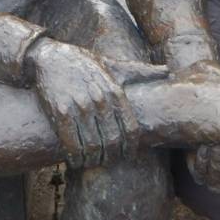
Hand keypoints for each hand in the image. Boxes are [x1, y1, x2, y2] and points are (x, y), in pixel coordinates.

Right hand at [26, 38, 139, 169]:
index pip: (131, 129)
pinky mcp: (59, 112)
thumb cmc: (85, 63)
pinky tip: (75, 160)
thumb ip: (140, 71)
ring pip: (93, 146)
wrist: (51, 57)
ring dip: (93, 160)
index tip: (126, 155)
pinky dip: (75, 157)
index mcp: (115, 91)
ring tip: (92, 162)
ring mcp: (79, 106)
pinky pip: (71, 143)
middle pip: (113, 141)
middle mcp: (99, 99)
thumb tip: (168, 70)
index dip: (131, 148)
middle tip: (107, 162)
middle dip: (112, 157)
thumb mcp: (114, 65)